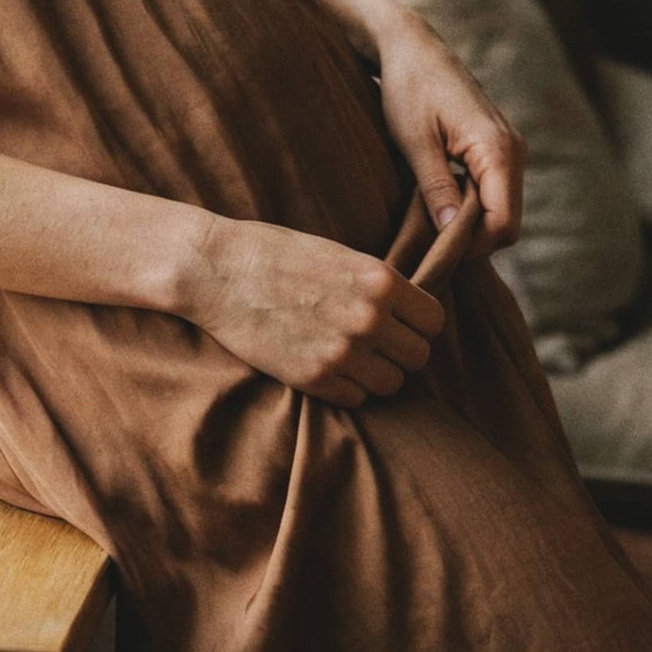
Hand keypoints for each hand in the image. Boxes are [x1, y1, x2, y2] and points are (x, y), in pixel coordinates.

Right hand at [178, 212, 445, 407]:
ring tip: (353, 356)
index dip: (417, 323)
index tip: (400, 322)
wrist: (218, 270)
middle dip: (400, 351)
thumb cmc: (276, 253)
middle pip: (419, 357)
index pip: (433, 321)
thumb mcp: (339, 254)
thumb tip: (406, 311)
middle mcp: (369, 319)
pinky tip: (327, 365)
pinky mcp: (314, 379)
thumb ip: (376, 284)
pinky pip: (356, 399)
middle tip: (376, 342)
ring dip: (377, 373)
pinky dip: (347, 387)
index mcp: (380, 281)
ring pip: (392, 384)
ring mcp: (342, 352)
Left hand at [374, 6, 523, 260]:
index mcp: (498, 149)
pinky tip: (439, 201)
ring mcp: (509, 147)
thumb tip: (452, 234)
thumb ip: (437, 188)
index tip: (432, 248)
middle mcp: (514, 149)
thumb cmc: (408, 88)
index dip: (471, 246)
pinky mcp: (497, 146)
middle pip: (507, 223)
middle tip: (427, 239)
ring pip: (502, 209)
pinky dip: (471, 205)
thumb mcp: (415, 142)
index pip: (503, 225)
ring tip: (430, 219)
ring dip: (470, 223)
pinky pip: (495, 191)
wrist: (411, 46)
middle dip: (471, 239)